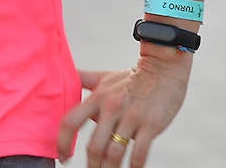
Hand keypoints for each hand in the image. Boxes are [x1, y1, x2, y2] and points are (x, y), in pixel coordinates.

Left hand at [57, 53, 192, 166]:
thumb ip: (83, 80)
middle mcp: (111, 107)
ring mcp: (131, 117)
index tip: (63, 156)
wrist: (164, 68)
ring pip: (114, 154)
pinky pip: (139, 153)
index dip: (62, 142)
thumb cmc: (131, 77)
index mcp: (98, 97)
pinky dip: (133, 167)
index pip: (71, 121)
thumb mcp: (103, 77)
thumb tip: (61, 79)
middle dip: (91, 165)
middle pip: (94, 146)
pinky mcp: (151, 125)